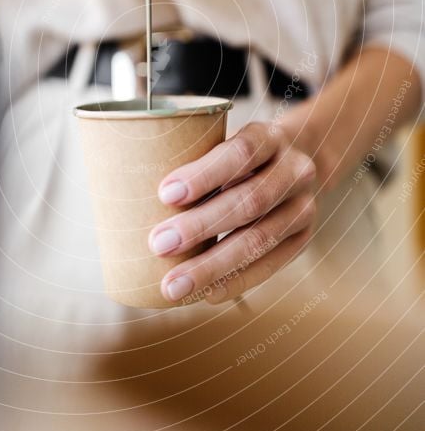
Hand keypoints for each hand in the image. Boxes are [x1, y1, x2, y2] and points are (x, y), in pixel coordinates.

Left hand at [150, 123, 316, 304]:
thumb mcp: (220, 142)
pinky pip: (271, 265)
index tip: (164, 193)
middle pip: (250, 200)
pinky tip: (207, 294)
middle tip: (158, 245)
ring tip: (173, 284)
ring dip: (213, 265)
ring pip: (260, 238)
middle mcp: (294, 169)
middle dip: (201, 226)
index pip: (241, 152)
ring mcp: (303, 206)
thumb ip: (189, 160)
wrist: (294, 162)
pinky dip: (236, 281)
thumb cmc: (236, 157)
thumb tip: (127, 194)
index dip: (204, 174)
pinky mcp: (303, 238)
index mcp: (269, 137)